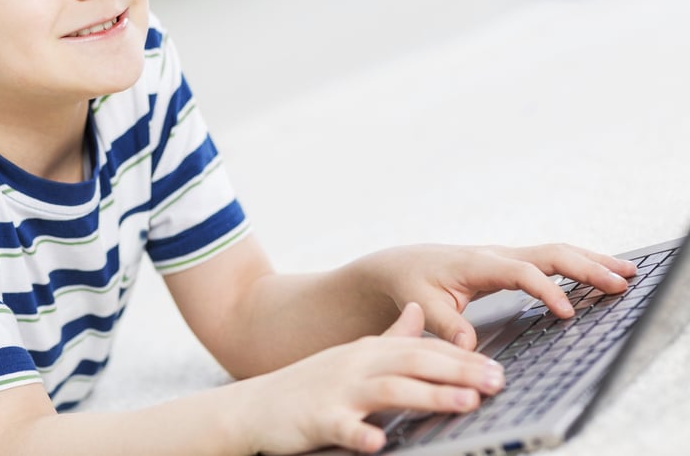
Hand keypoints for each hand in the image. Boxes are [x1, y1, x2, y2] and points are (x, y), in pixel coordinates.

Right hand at [244, 303, 504, 454]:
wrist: (255, 407)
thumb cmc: (309, 387)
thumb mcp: (352, 357)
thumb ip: (389, 337)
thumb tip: (419, 312)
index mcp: (368, 352)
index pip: (423, 350)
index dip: (461, 358)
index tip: (498, 368)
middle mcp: (356, 366)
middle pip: (414, 363)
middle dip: (459, 372)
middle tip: (498, 381)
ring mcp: (337, 392)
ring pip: (389, 390)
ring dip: (429, 395)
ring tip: (466, 403)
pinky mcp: (317, 420)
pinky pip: (343, 426)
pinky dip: (362, 433)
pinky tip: (380, 442)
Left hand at [360, 243, 637, 349]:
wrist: (403, 265)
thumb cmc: (413, 283)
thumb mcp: (423, 304)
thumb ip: (445, 324)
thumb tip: (468, 345)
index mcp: (478, 263)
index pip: (522, 273)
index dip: (546, 292)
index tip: (567, 315)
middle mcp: (497, 255)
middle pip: (550, 254)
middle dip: (586, 267)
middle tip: (620, 283)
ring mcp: (507, 256)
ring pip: (556, 252)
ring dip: (591, 261)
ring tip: (627, 273)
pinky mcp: (511, 263)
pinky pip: (551, 260)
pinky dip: (579, 264)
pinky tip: (601, 274)